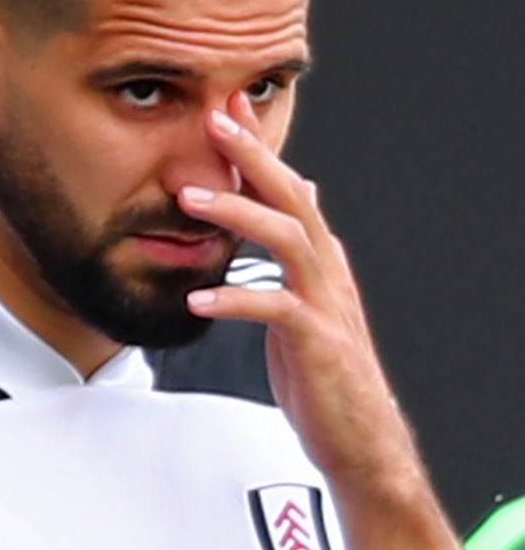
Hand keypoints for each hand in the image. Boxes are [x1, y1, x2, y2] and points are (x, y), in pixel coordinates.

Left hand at [176, 92, 425, 503]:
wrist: (359, 442)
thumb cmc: (324, 374)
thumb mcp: (306, 302)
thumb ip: (297, 253)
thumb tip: (304, 196)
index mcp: (321, 260)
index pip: (290, 189)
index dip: (258, 149)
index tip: (223, 108)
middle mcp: (329, 273)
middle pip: (295, 197)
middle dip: (254, 155)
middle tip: (212, 118)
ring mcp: (327, 306)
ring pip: (289, 240)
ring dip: (239, 213)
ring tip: (189, 199)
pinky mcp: (318, 343)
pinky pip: (276, 310)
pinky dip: (236, 299)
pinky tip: (198, 297)